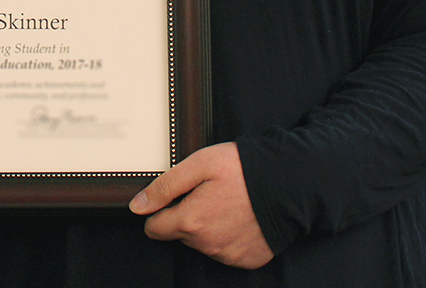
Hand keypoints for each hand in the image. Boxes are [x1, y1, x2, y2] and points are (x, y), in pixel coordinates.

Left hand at [128, 142, 272, 268]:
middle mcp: (207, 245)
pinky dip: (227, 235)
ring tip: (225, 201)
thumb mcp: (198, 165)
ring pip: (203, 243)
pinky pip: (225, 250)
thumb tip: (138, 206)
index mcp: (191, 222)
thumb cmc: (241, 170)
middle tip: (205, 192)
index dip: (157, 212)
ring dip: (207, 226)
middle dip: (185, 215)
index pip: (154, 229)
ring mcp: (228, 255)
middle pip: (179, 234)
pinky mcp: (247, 259)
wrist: (287, 185)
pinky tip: (238, 216)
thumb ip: (164, 187)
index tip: (170, 199)